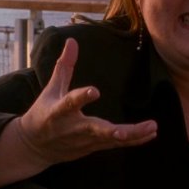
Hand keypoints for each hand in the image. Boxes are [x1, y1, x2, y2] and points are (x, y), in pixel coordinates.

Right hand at [17, 38, 157, 167]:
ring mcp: (84, 140)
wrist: (35, 146)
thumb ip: (64, 66)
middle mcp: (73, 128)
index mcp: (59, 111)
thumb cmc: (43, 113)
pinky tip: (150, 134)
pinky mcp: (93, 147)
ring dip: (132, 135)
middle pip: (94, 129)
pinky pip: (115, 145)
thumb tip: (72, 40)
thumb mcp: (50, 89)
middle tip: (126, 131)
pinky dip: (134, 140)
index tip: (94, 91)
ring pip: (109, 139)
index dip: (81, 97)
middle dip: (112, 131)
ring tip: (152, 128)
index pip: (70, 103)